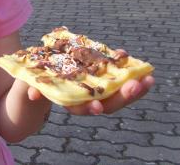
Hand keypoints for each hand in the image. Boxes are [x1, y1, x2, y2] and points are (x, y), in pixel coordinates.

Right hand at [26, 75, 153, 114]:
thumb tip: (33, 93)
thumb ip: (32, 87)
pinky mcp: (105, 81)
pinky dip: (131, 75)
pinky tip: (144, 70)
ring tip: (148, 79)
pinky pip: (121, 82)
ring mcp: (98, 92)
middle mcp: (86, 100)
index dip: (89, 107)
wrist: (42, 74)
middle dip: (122, 97)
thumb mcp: (31, 82)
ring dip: (134, 89)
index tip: (97, 105)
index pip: (81, 108)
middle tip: (135, 85)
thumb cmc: (35, 79)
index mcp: (69, 101)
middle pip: (106, 104)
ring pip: (118, 96)